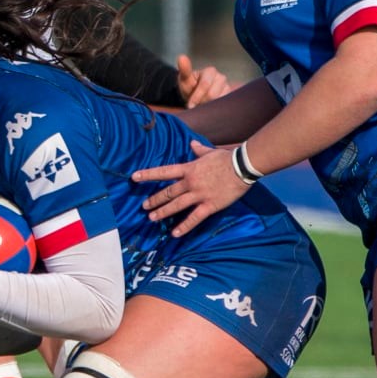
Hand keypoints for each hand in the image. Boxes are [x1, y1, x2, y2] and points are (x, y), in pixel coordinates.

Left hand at [131, 140, 250, 237]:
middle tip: (144, 206)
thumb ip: (198, 150)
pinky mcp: (209, 205)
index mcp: (188, 169)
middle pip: (168, 192)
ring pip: (176, 205)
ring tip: (152, 218)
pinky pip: (194, 218)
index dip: (148, 174)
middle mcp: (190, 182)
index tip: (134, 177)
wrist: (242, 166)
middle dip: (154, 200)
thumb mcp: (209, 152)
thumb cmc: (226, 158)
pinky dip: (184, 226)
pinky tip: (174, 233)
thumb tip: (192, 144)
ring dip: (163, 212)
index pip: (164, 172)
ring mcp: (199, 195)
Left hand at [175, 55, 231, 107]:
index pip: (205, 85)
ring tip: (202, 104)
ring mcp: (227, 87)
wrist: (195, 95)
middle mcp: (221, 78)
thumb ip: (185, 70)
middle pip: (212, 95)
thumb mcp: (184, 79)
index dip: (196, 96)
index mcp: (210, 71)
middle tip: (196, 104)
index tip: (190, 105)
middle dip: (202, 102)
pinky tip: (209, 106)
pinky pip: (224, 105)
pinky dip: (215, 108)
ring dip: (208, 106)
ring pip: (219, 101)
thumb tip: (181, 57)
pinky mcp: (230, 97)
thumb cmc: (190, 87)